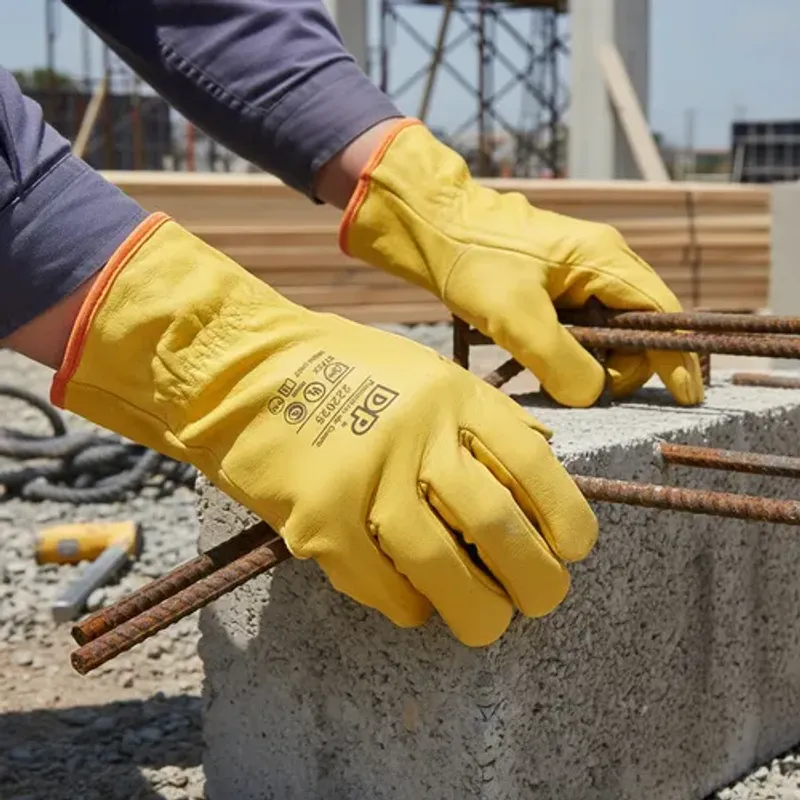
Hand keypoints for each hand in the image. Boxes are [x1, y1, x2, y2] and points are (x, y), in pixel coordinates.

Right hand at [51, 213, 597, 645]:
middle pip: (496, 525)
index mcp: (450, 393)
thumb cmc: (341, 372)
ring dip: (477, 612)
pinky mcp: (318, 519)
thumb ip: (480, 418)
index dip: (567, 517)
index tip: (573, 550)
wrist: (241, 372)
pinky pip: (380, 584)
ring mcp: (364, 478)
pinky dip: (408, 606)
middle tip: (543, 599)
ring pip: (442, 568)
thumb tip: (542, 472)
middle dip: (535, 580)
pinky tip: (417, 605)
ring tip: (486, 622)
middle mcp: (414, 433)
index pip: (532, 463)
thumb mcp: (424, 373)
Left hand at [340, 119, 703, 407]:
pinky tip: (547, 358)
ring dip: (596, 357)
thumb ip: (561, 361)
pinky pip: (581, 319)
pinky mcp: (554, 278)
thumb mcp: (516, 317)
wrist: (431, 223)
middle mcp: (602, 259)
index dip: (676, 358)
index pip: (662, 315)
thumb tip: (592, 394)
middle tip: (589, 390)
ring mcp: (578, 267)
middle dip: (626, 363)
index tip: (686, 396)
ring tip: (560, 374)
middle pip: (640, 322)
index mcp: (604, 259)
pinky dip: (574, 345)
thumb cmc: (472, 260)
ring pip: (609, 324)